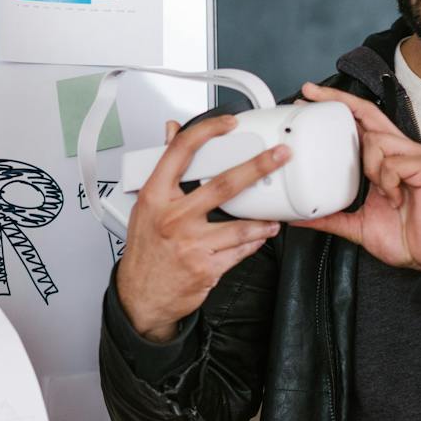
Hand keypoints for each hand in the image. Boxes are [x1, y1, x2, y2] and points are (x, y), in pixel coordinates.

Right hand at [113, 116, 288, 341]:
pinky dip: (252, 243)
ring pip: (240, 225)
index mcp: (155, 197)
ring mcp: (191, 244)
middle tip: (279, 157)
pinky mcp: (207, 267)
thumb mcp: (146, 205)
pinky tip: (257, 238)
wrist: (140, 296)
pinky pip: (240, 251)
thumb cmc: (145, 251)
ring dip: (263, 221)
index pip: (181, 152)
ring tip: (273, 217)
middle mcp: (173, 218)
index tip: (228, 124)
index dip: (207, 131)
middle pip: (223, 185)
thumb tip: (172, 132)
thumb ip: (163, 168)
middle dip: (257, 167)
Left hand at [291, 82, 420, 269]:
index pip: (361, 122)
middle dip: (339, 101)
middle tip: (312, 96)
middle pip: (369, 113)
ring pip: (378, 140)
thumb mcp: (356, 224)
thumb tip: (299, 217)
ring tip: (380, 192)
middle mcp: (402, 151)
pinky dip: (388, 182)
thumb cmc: (401, 236)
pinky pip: (395, 163)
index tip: (310, 97)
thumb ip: (329, 216)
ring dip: (370, 167)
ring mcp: (417, 156)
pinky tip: (395, 198)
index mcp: (386, 159)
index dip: (338, 105)